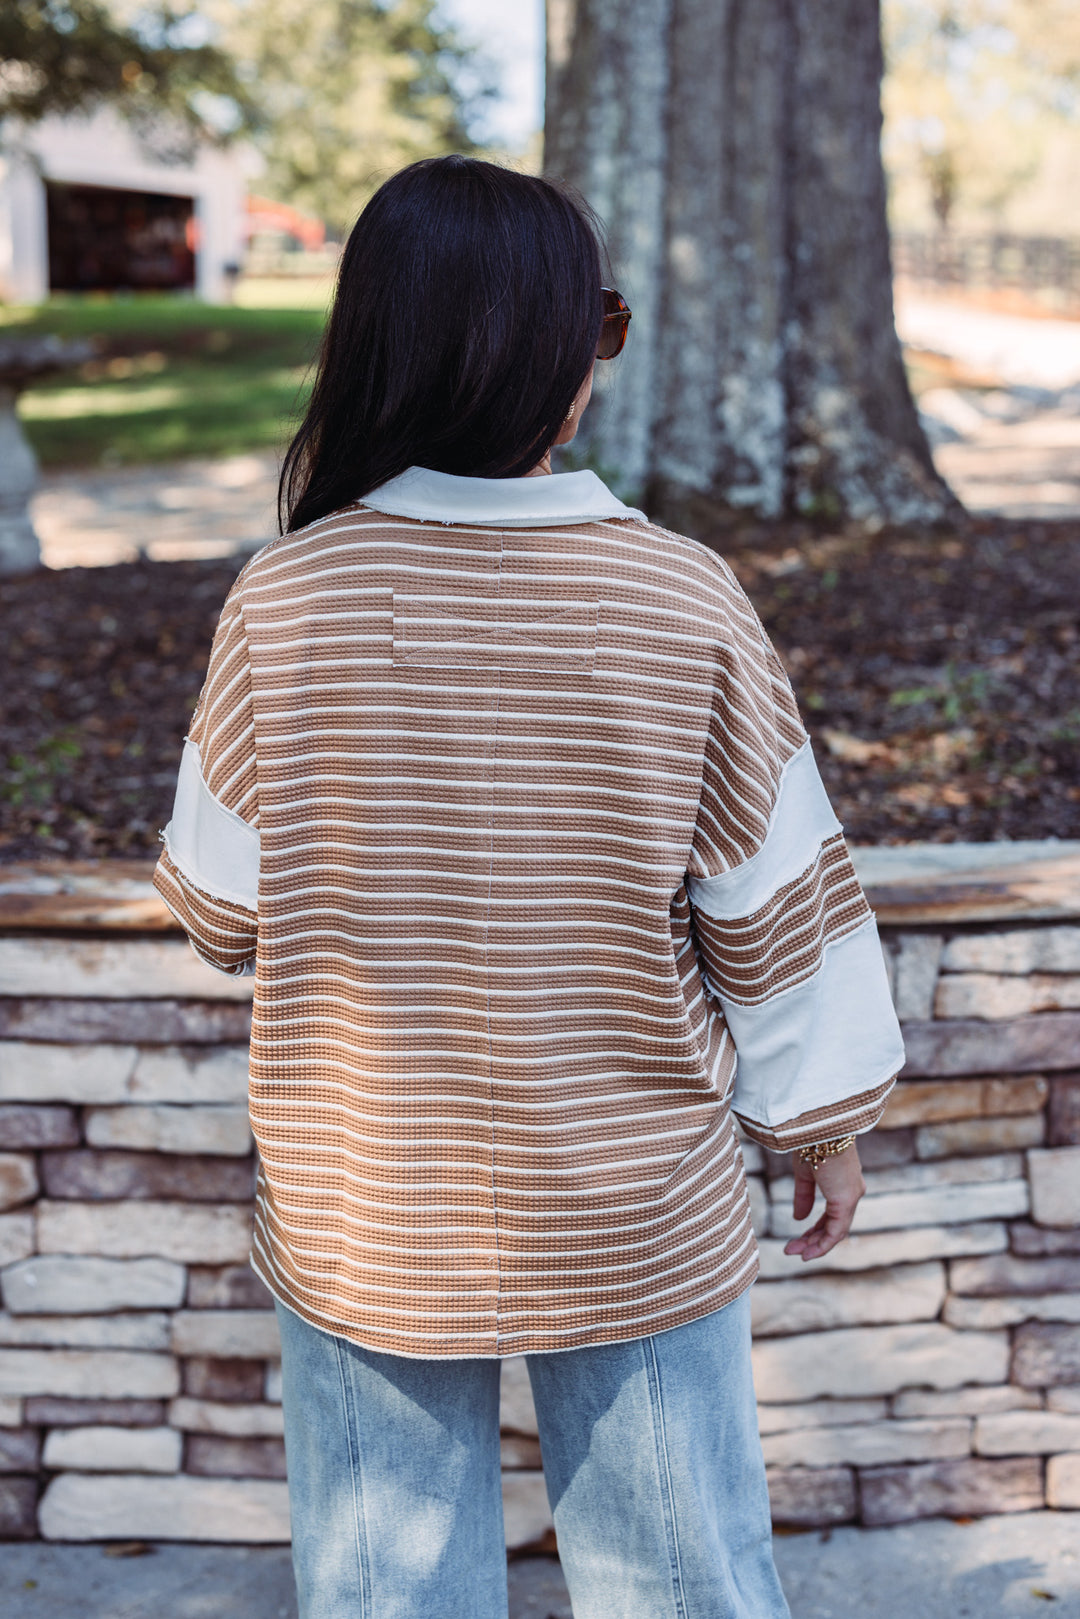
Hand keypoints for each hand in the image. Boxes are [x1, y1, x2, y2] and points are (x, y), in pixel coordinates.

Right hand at [782, 1142, 865, 1261]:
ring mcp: (851, 1197)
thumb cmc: (812, 1142)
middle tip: (792, 1249)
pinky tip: (808, 1253)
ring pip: (835, 1231)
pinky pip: (836, 1230)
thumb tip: (798, 1218)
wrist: (820, 1128)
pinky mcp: (846, 1199)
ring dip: (815, 1245)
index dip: (815, 1229)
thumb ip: (803, 1196)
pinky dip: (822, 1244)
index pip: (831, 1215)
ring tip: (795, 1253)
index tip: (798, 1238)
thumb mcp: (804, 1172)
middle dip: (812, 1240)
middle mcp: (851, 1192)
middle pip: (833, 1226)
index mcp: (843, 1184)